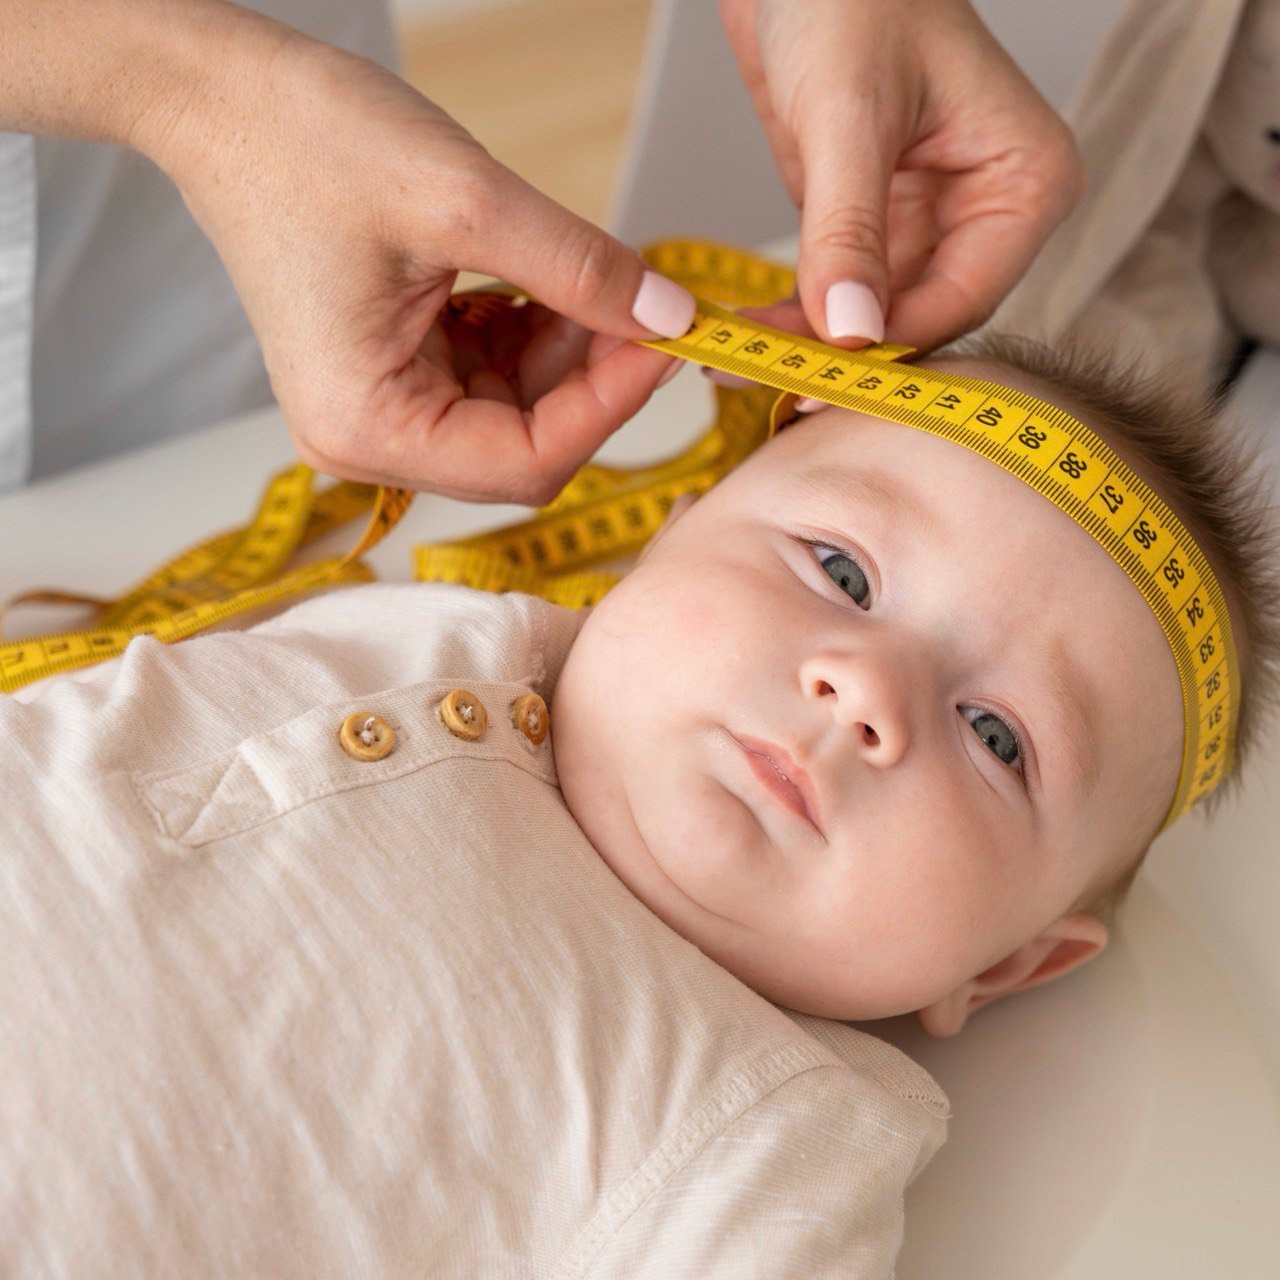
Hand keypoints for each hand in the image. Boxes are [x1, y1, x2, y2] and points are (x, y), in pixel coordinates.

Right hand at [144, 9, 694, 501]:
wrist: (224, 99)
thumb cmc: (305, 142)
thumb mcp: (465, 201)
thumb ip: (579, 269)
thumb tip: (671, 316)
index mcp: (367, 427)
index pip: (526, 463)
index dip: (611, 407)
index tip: (670, 342)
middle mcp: (369, 440)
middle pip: (525, 446)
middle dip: (592, 379)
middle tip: (648, 306)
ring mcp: (380, 410)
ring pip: (517, 412)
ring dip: (567, 352)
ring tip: (591, 277)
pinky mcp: (394, 374)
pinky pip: (491, 378)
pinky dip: (533, 335)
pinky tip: (546, 284)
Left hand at [718, 0, 1083, 352]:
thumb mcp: (848, 112)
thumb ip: (849, 228)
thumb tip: (851, 332)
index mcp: (1025, 182)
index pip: (963, 298)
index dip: (886, 345)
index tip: (811, 378)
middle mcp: (988, 214)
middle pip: (921, 319)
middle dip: (843, 355)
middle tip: (765, 384)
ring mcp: (932, 225)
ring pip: (877, 319)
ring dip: (811, 346)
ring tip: (738, 366)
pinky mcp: (876, 229)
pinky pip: (844, 295)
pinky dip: (799, 318)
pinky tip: (749, 337)